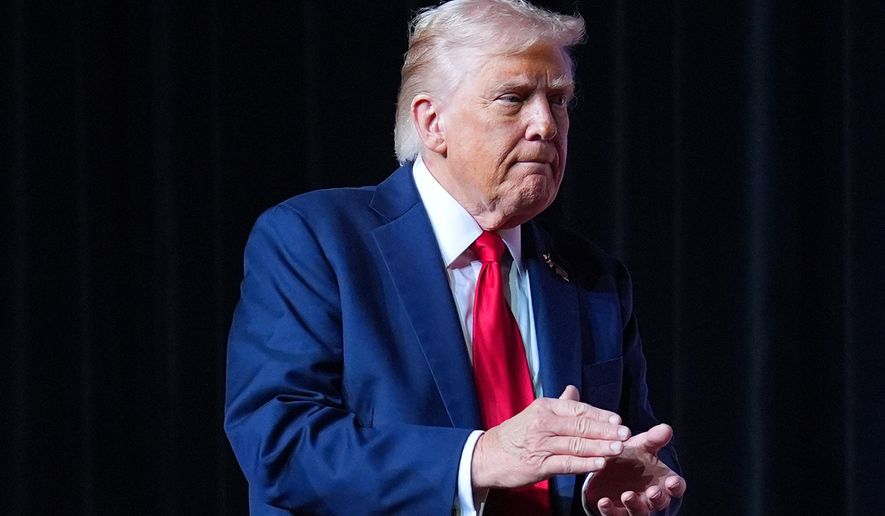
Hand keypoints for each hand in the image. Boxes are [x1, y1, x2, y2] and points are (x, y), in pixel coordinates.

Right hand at [471, 385, 630, 488]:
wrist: (487, 455)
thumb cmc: (515, 435)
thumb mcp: (534, 413)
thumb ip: (558, 404)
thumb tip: (573, 389)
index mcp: (544, 407)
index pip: (578, 409)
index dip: (600, 415)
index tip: (618, 420)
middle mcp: (543, 423)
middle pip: (581, 426)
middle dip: (606, 430)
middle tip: (625, 434)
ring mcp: (541, 444)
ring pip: (577, 444)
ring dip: (600, 447)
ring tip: (619, 449)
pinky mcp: (538, 465)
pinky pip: (566, 463)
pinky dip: (585, 464)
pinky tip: (600, 464)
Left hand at [584, 423, 685, 514]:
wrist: (605, 466)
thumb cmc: (630, 456)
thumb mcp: (640, 445)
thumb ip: (653, 439)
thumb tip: (666, 428)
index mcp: (662, 481)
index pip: (676, 487)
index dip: (676, 486)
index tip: (672, 481)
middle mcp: (650, 497)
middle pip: (660, 502)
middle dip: (658, 498)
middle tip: (653, 491)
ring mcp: (633, 506)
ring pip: (640, 513)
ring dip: (635, 505)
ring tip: (627, 495)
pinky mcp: (615, 511)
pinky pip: (614, 515)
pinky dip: (609, 510)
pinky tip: (603, 501)